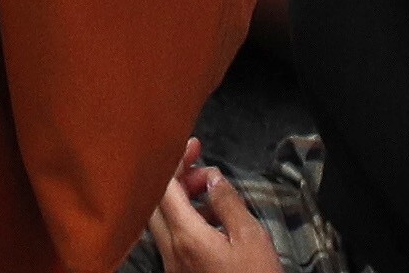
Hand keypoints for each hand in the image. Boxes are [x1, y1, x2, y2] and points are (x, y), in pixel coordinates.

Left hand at [147, 139, 281, 272]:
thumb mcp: (252, 238)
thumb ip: (228, 203)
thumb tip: (212, 177)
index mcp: (186, 238)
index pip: (164, 188)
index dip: (175, 162)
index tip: (193, 147)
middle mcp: (170, 252)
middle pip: (156, 203)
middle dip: (175, 178)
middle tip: (201, 167)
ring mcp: (172, 266)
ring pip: (162, 222)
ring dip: (181, 200)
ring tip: (212, 192)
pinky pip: (172, 240)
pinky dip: (185, 221)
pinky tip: (212, 220)